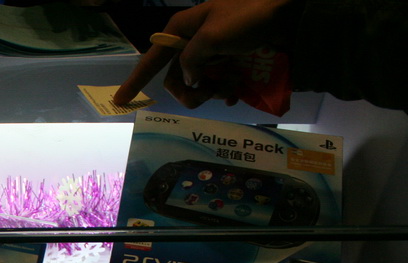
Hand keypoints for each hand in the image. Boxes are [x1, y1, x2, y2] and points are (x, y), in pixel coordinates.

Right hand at [113, 0, 299, 108]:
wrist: (291, 11)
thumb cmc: (248, 17)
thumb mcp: (212, 38)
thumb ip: (190, 62)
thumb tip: (189, 78)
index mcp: (182, 29)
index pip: (151, 60)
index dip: (135, 81)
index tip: (120, 101)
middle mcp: (193, 40)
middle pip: (175, 78)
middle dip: (188, 91)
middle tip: (206, 95)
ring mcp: (213, 51)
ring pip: (198, 83)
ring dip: (212, 91)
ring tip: (231, 88)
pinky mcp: (232, 58)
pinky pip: (218, 82)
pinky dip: (225, 91)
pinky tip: (236, 92)